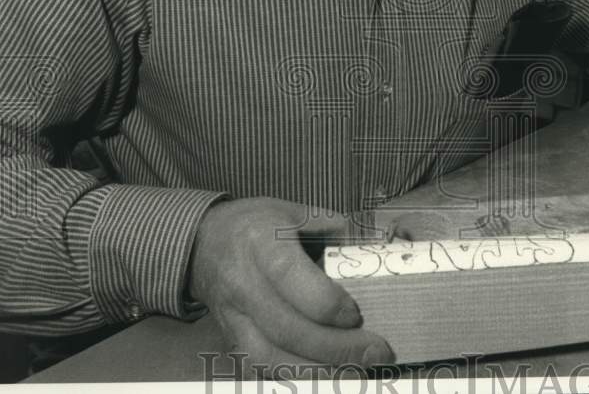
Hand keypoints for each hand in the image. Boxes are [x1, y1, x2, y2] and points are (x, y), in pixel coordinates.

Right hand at [188, 197, 393, 376]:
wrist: (204, 243)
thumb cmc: (258, 224)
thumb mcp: (296, 212)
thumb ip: (338, 228)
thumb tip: (385, 244)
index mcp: (262, 244)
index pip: (291, 280)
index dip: (328, 303)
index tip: (357, 312)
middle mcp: (243, 283)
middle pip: (288, 328)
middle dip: (338, 347)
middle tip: (376, 352)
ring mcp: (234, 317)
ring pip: (273, 358)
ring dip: (321, 370)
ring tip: (360, 369)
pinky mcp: (232, 340)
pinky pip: (264, 368)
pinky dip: (299, 377)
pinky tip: (331, 374)